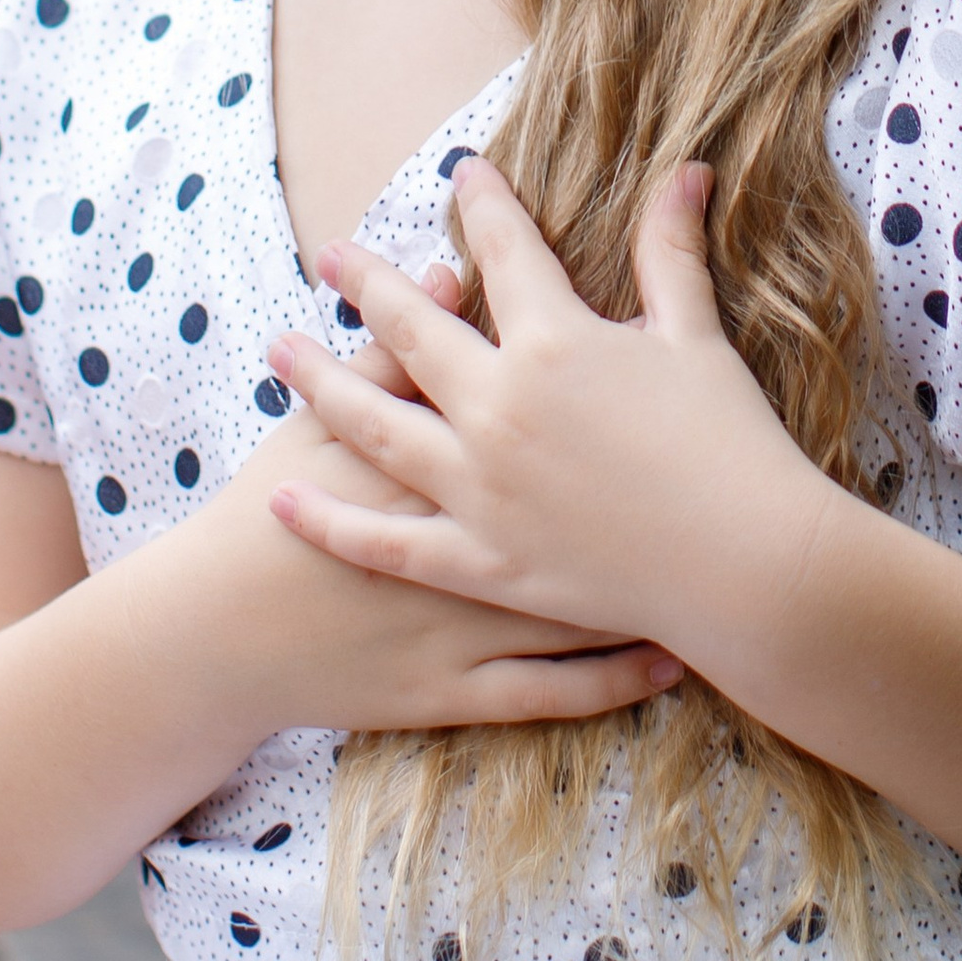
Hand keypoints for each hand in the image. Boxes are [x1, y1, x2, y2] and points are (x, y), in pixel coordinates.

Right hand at [182, 288, 683, 732]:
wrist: (220, 633)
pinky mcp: (468, 688)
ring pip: (596, 605)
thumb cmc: (265, 517)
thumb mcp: (319, 423)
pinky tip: (678, 664)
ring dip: (666, 585)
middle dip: (653, 459)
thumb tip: (451, 271)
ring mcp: (477, 619)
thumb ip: (390, 348)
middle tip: (723, 432)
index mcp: (445, 456)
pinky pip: (563, 689)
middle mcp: (475, 534)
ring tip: (741, 569)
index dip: (607, 376)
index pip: (545, 403)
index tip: (664, 325)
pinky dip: (622, 677)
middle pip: (588, 490)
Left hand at [263, 158, 835, 663]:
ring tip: (278, 353)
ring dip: (321, 384)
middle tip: (329, 258)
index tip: (464, 174)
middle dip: (367, 285)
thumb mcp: (697, 338)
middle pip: (411, 330)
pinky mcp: (479, 561)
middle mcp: (498, 407)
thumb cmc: (732, 446)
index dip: (485, 206)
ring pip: (374, 425)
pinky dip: (330, 522)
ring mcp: (479, 487)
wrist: (749, 565)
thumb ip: (674, 254)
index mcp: (553, 341)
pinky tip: (283, 499)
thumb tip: (687, 169)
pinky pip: (386, 542)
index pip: (503, 251)